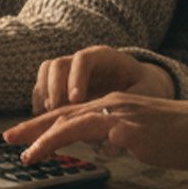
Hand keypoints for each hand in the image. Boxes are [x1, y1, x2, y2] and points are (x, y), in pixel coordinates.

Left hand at [3, 93, 187, 171]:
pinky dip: (77, 141)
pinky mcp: (134, 130)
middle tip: (9, 139)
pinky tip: (63, 154)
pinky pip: (99, 135)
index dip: (43, 123)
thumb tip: (103, 145)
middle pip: (63, 113)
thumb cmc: (184, 134)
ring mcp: (123, 115)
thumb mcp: (143, 133)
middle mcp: (113, 104)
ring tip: (27, 155)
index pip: (71, 112)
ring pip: (73, 122)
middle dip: (33, 127)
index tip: (22, 135)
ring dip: (46, 139)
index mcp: (114, 104)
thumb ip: (119, 135)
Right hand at [32, 45, 174, 113]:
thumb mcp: (148, 93)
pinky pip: (43, 87)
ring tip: (48, 115)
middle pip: (58, 64)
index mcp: (104, 58)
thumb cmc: (146, 88)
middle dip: (54, 87)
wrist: (141, 84)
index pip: (84, 59)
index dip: (76, 77)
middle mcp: (82, 61)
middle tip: (56, 110)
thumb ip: (135, 105)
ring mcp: (70, 71)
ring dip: (43, 93)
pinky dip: (39, 101)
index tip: (76, 99)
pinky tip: (43, 119)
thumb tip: (117, 130)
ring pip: (46, 72)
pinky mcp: (63, 85)